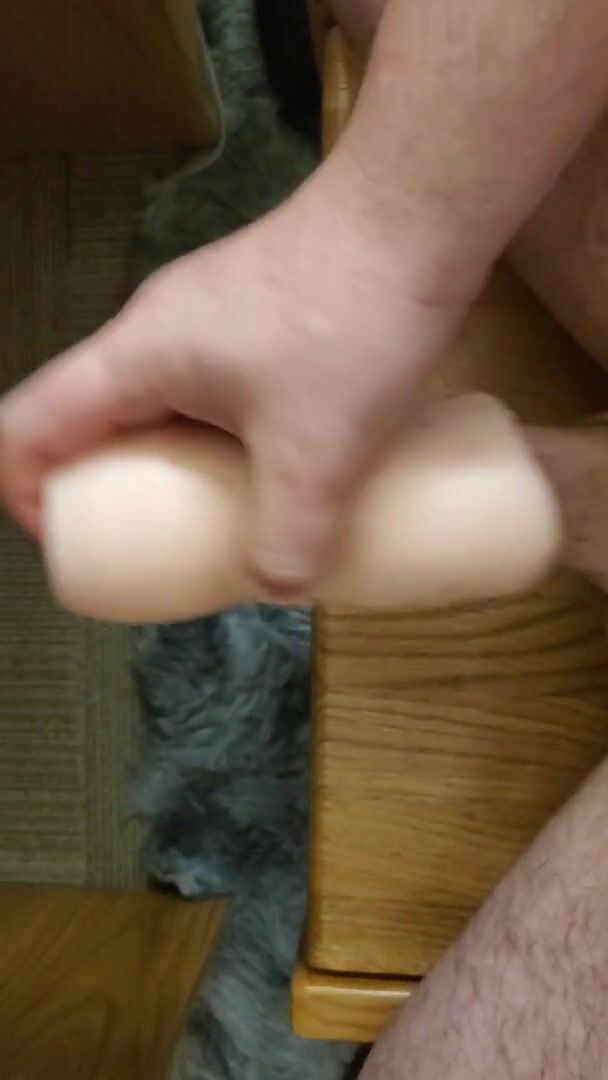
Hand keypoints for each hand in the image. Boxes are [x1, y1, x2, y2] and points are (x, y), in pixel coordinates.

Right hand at [0, 162, 477, 596]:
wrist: (416, 216)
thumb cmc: (349, 322)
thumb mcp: (317, 449)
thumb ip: (291, 537)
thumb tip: (278, 590)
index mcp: (136, 357)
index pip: (30, 423)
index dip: (27, 491)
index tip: (73, 543)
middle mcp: (157, 332)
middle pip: (95, 420)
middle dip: (115, 493)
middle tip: (160, 547)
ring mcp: (209, 318)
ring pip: (161, 407)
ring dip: (176, 468)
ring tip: (223, 520)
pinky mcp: (258, 315)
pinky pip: (213, 391)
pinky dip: (222, 439)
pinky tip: (279, 466)